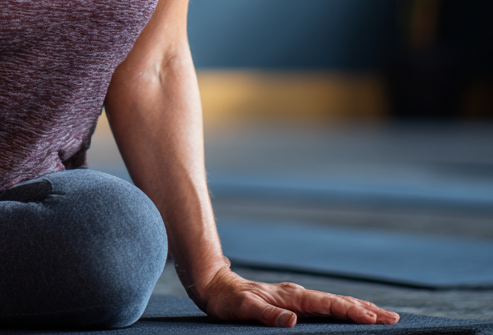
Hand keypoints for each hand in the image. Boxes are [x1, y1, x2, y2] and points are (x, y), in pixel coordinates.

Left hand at [195, 266, 400, 327]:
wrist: (214, 286)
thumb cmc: (228, 301)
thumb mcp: (243, 309)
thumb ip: (266, 314)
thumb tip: (292, 320)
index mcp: (291, 296)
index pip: (328, 304)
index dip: (351, 311)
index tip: (374, 318)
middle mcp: (297, 295)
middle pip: (337, 301)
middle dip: (365, 310)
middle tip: (393, 319)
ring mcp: (296, 299)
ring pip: (333, 304)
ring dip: (358, 310)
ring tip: (382, 317)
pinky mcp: (293, 305)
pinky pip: (324, 309)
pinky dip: (343, 312)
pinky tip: (350, 318)